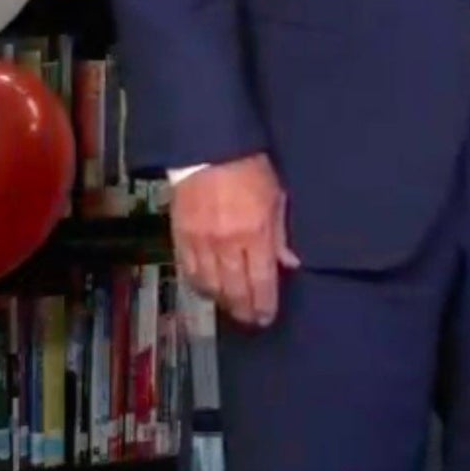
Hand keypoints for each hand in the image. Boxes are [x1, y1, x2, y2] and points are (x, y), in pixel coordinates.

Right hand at [171, 153, 298, 327]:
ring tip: (232, 307)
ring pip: (209, 285)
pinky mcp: (180, 236)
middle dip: (243, 309)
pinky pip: (188, 271)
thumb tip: (289, 264)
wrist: (209, 150)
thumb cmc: (252, 169)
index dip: (263, 304)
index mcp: (255, 233)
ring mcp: (200, 242)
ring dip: (221, 301)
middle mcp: (226, 244)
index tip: (266, 317)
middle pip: (234, 289)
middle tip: (251, 320)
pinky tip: (208, 290)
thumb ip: (281, 234)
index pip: (260, 281)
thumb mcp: (277, 197)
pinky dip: (199, 285)